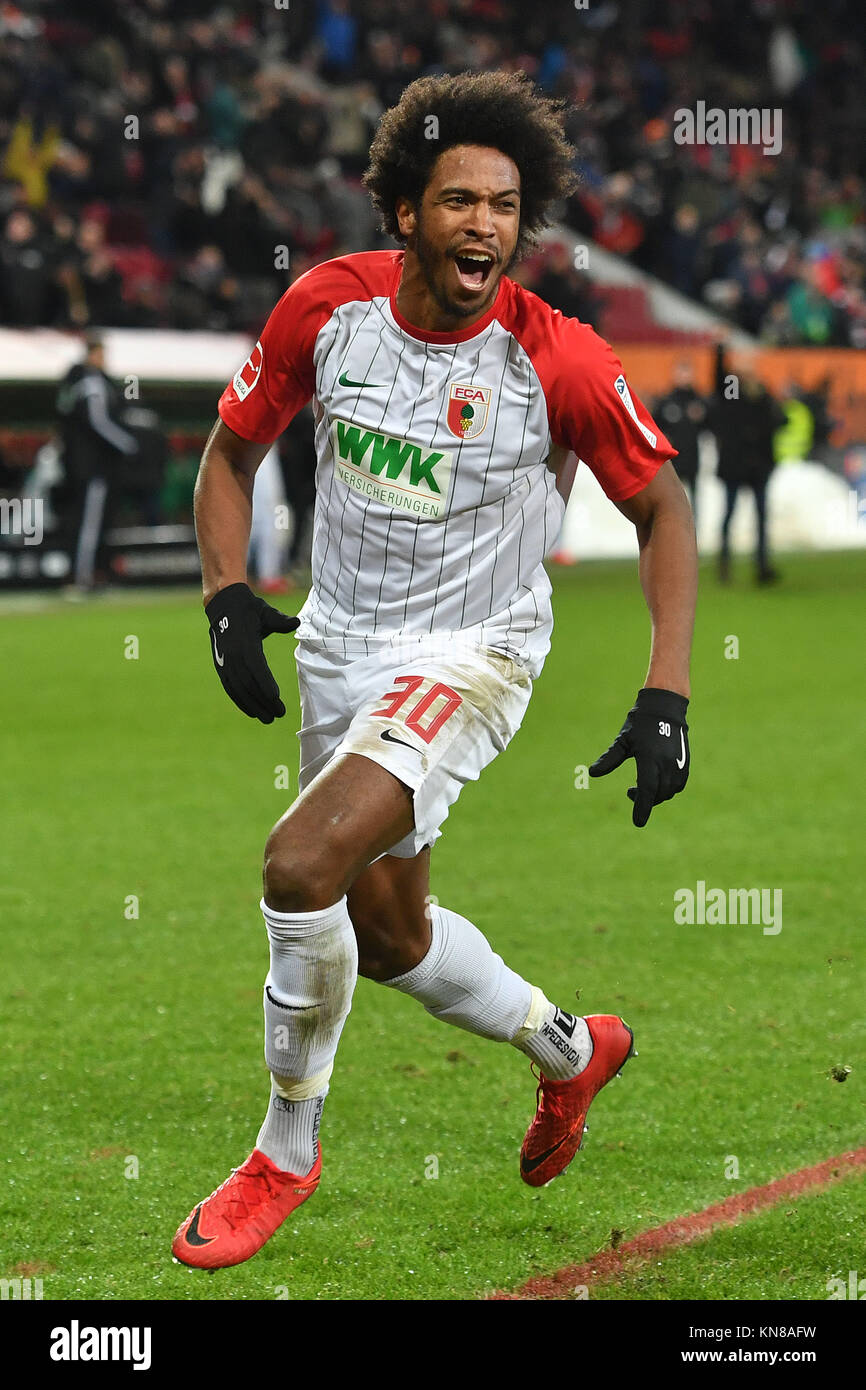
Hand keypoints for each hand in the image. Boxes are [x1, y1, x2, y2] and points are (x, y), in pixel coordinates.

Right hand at [205, 582, 298, 722]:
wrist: (224, 606)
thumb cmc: (250, 610)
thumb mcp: (266, 612)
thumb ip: (281, 620)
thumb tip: (297, 622)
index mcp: (245, 643)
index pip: (255, 667)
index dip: (265, 683)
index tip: (276, 697)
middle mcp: (233, 656)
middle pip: (248, 684)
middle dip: (263, 701)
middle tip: (279, 714)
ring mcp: (225, 663)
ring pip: (239, 689)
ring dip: (253, 706)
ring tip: (268, 718)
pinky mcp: (221, 667)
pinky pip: (230, 688)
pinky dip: (240, 702)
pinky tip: (252, 712)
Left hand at [589, 688, 689, 826]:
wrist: (665, 707)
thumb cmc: (640, 723)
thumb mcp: (622, 741)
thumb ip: (609, 759)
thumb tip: (592, 773)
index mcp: (649, 759)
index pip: (646, 790)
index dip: (642, 808)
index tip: (638, 823)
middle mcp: (666, 763)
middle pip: (657, 794)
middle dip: (645, 801)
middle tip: (630, 793)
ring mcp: (678, 764)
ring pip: (668, 792)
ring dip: (655, 795)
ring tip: (642, 787)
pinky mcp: (685, 763)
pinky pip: (678, 785)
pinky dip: (667, 789)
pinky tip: (656, 783)